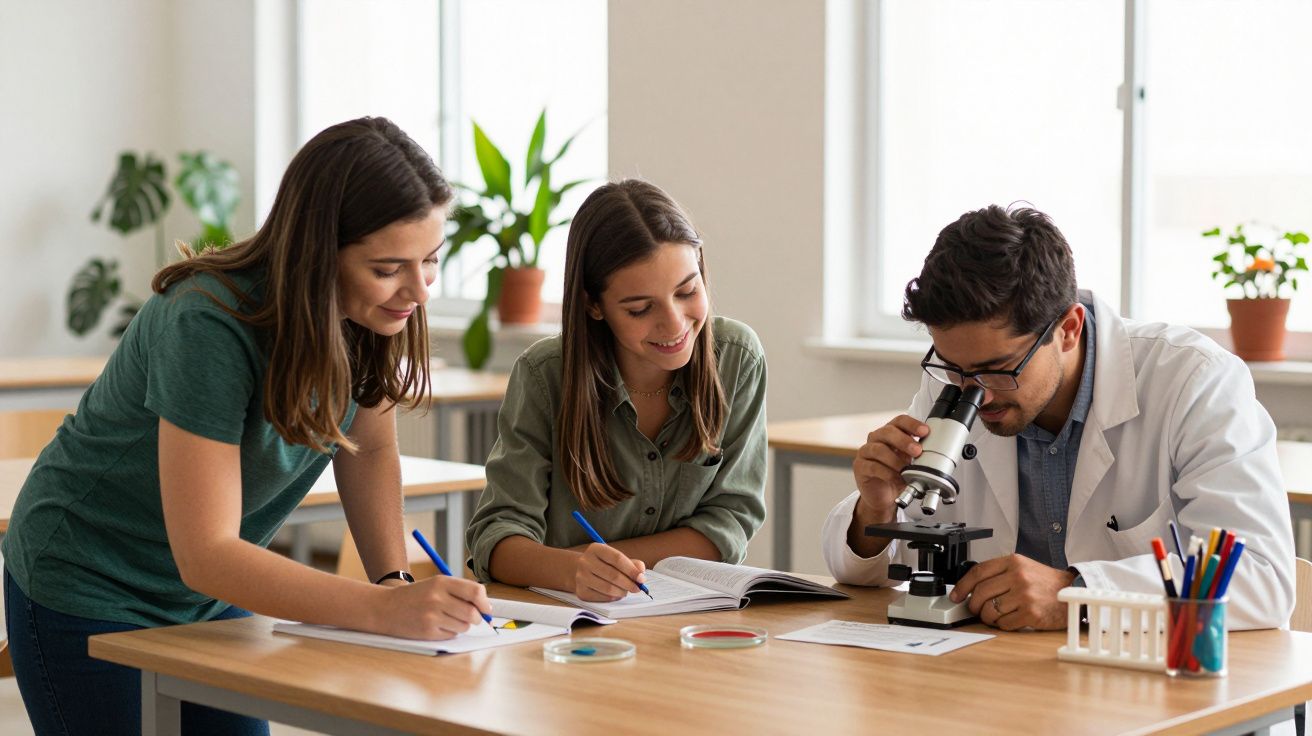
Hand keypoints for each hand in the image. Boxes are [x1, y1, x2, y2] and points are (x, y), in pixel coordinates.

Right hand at [375, 575, 491, 639]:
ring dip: (463, 625)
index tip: (487, 609)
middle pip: (472, 613)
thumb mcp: (435, 585)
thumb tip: (485, 606)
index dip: (485, 602)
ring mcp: (431, 616)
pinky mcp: (427, 632)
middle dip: (478, 618)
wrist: (385, 608)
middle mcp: (437, 598)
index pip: (475, 592)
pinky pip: (452, 635)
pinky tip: (439, 626)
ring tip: (450, 620)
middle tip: (475, 619)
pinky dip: (451, 632)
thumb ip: (460, 591)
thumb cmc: (416, 596)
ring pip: (464, 626)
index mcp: (441, 582)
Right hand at [574, 543, 646, 601]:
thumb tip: (641, 572)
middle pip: (613, 575)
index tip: (641, 578)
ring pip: (608, 588)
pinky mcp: (581, 591)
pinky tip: (616, 594)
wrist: (580, 571)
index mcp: (596, 549)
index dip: (631, 570)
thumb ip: (632, 563)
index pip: (617, 558)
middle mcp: (585, 561)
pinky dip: (613, 597)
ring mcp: (581, 577)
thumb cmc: (603, 564)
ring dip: (622, 592)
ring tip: (626, 590)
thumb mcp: (615, 558)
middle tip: (637, 588)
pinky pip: (602, 597)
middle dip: (629, 583)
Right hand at [847, 415, 928, 556]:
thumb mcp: (910, 461)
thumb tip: (939, 451)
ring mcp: (866, 452)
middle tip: (917, 451)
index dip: (912, 424)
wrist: (883, 495)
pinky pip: (873, 466)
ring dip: (895, 460)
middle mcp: (877, 439)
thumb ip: (919, 454)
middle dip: (904, 440)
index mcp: (890, 433)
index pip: (900, 421)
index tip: (925, 431)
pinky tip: (897, 479)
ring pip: (878, 449)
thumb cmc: (896, 474)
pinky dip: (887, 474)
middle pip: (887, 432)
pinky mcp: (860, 466)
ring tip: (906, 469)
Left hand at [949, 554, 1075, 630]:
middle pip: (980, 593)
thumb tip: (971, 587)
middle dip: (973, 605)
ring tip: (995, 616)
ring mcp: (1025, 595)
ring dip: (988, 617)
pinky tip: (1009, 620)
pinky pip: (1004, 623)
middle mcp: (1018, 576)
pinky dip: (1002, 625)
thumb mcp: (1023, 567)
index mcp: (1013, 562)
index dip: (962, 586)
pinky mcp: (1031, 614)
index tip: (956, 595)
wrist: (1074, 593)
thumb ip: (1000, 573)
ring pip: (990, 610)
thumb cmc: (1046, 583)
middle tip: (975, 609)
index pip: (978, 572)